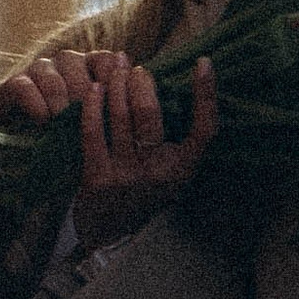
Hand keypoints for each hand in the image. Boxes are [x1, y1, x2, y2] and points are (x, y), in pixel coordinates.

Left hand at [0, 47, 218, 248]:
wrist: (111, 235)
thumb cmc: (143, 192)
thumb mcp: (170, 172)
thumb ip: (174, 138)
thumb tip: (171, 85)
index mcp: (183, 169)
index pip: (204, 129)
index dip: (206, 95)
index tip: (202, 63)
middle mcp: (158, 173)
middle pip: (150, 114)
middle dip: (141, 82)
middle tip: (136, 68)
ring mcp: (127, 176)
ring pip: (120, 117)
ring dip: (115, 85)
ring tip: (115, 67)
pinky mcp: (98, 179)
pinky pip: (93, 133)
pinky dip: (92, 105)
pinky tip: (93, 88)